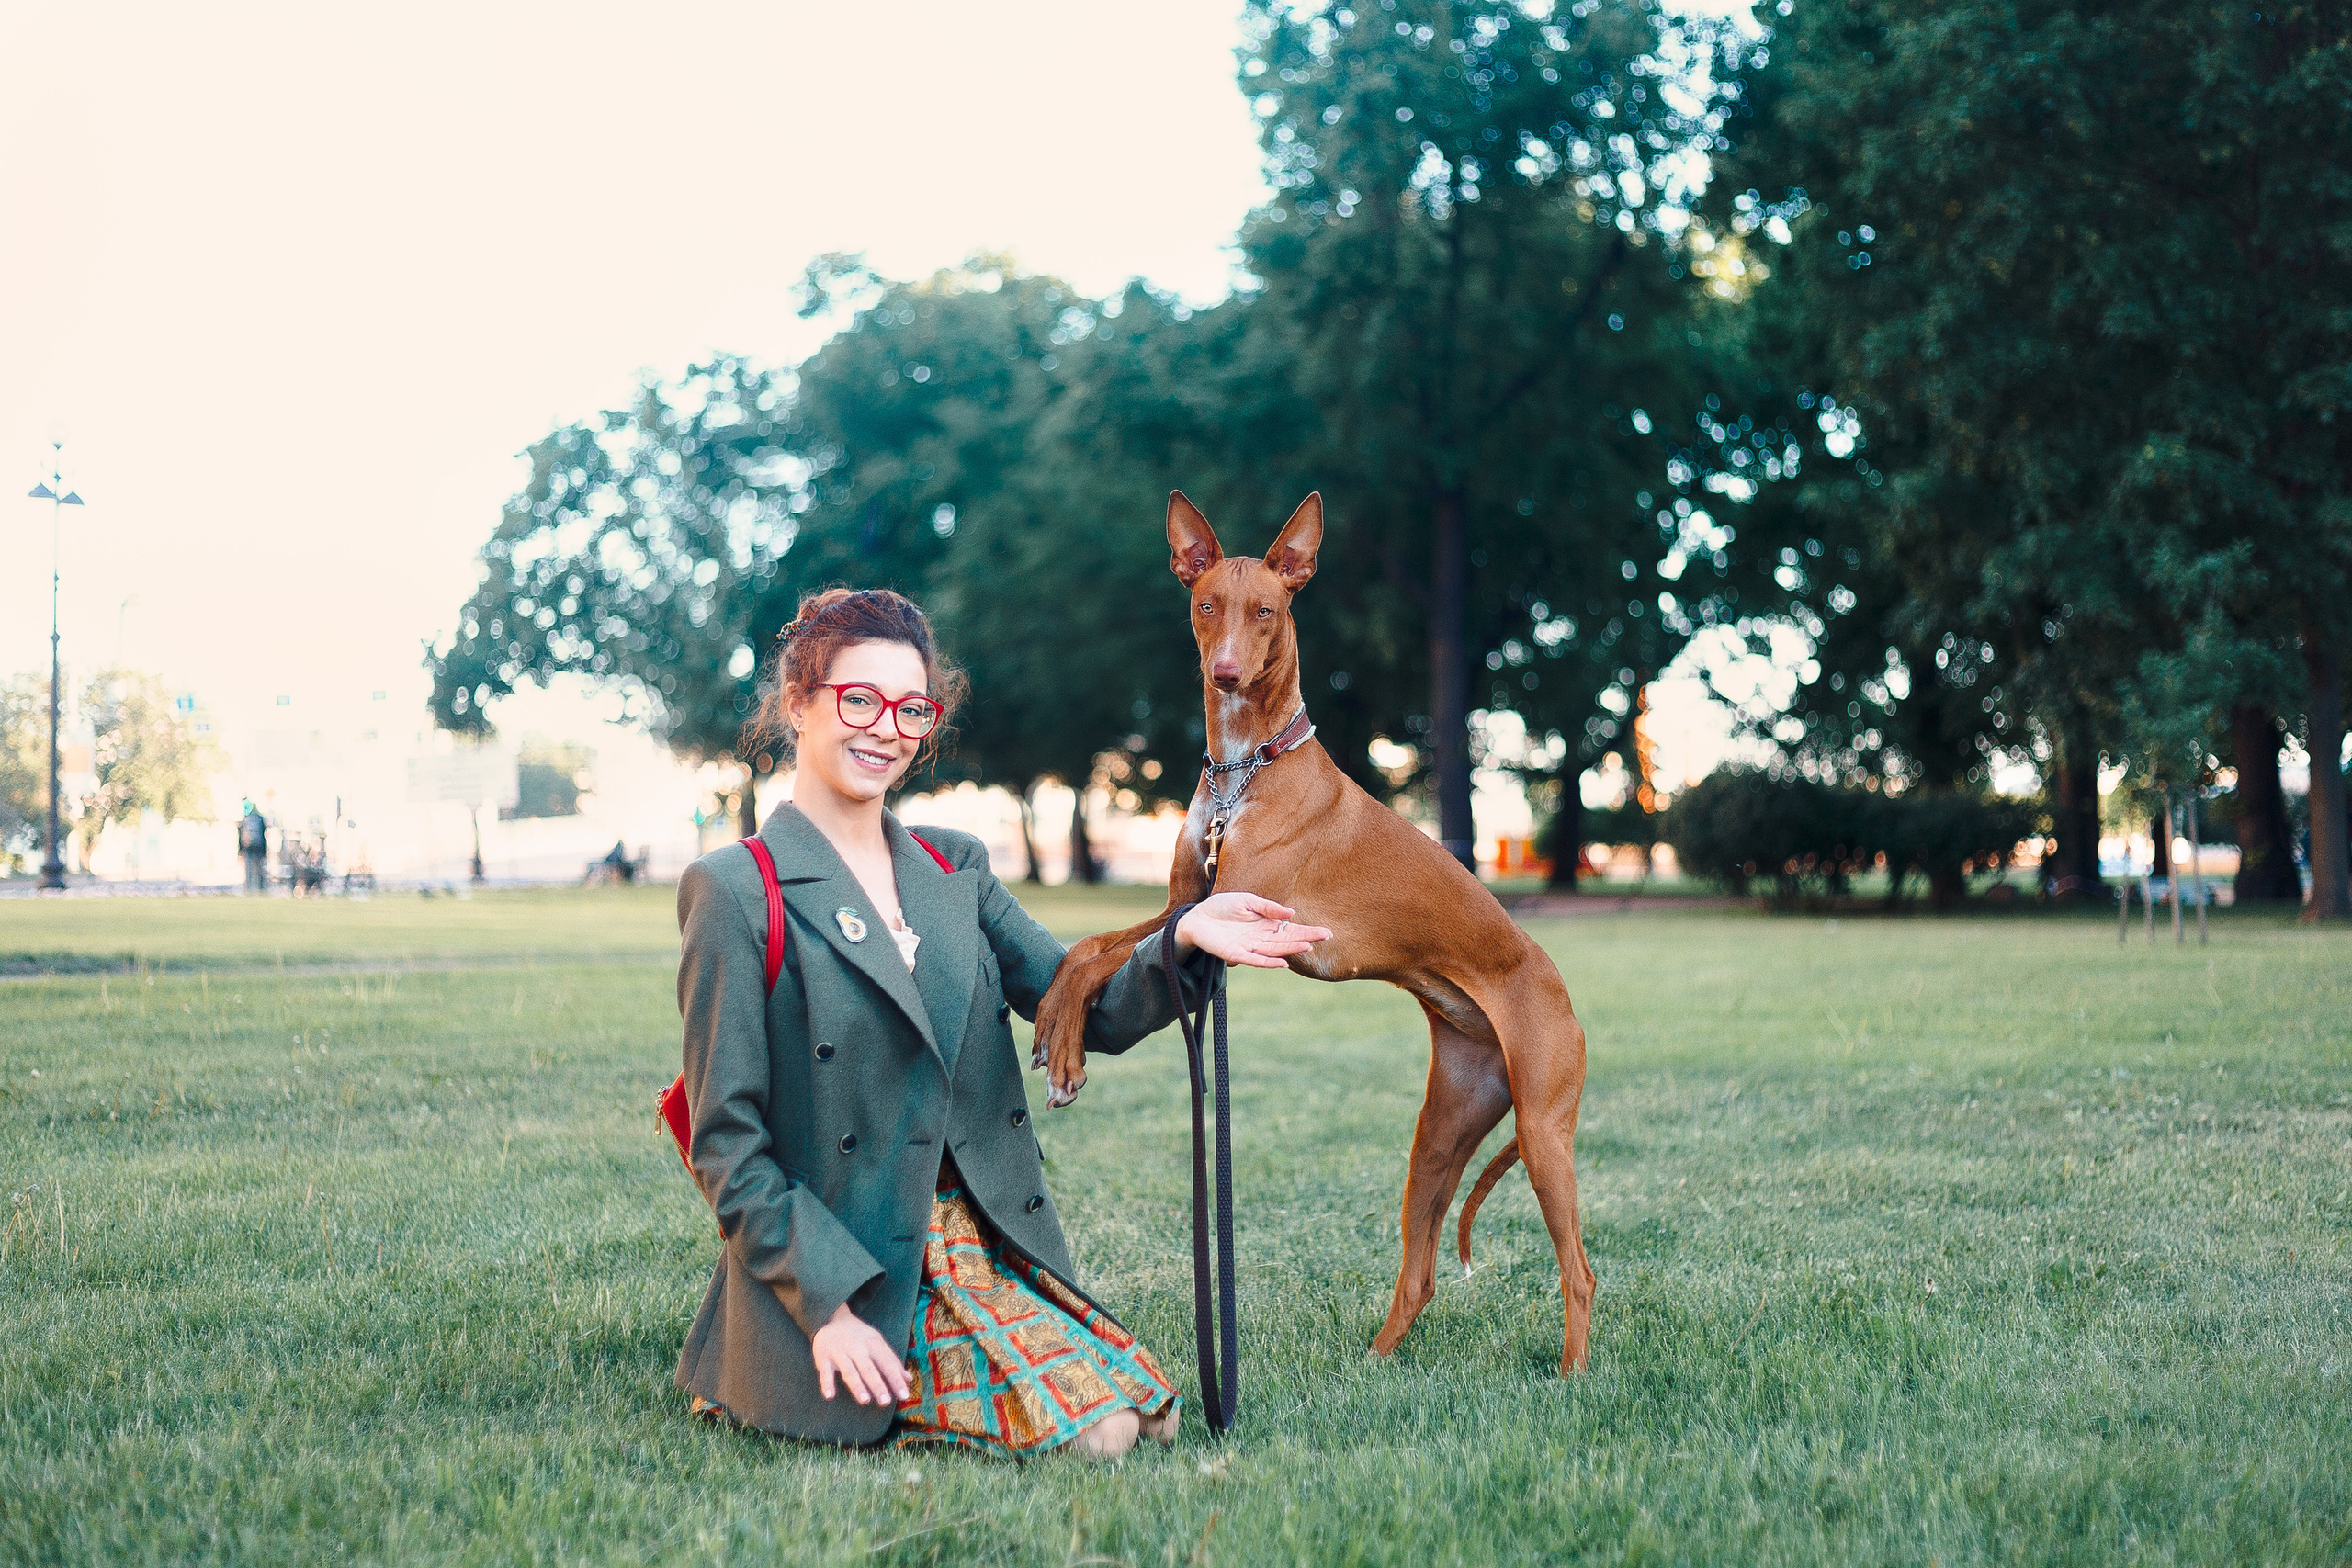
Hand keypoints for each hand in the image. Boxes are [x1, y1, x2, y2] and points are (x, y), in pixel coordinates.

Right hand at [810, 1302, 911, 1405]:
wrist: (831, 1318)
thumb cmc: (859, 1336)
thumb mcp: (877, 1343)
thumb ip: (892, 1362)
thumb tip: (908, 1379)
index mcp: (873, 1343)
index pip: (887, 1363)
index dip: (896, 1379)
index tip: (904, 1396)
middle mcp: (857, 1347)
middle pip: (869, 1368)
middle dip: (878, 1385)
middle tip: (886, 1402)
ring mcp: (839, 1352)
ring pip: (849, 1370)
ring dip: (857, 1386)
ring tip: (865, 1400)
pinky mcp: (823, 1357)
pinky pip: (825, 1371)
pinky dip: (826, 1383)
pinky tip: (830, 1396)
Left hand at [1174, 892, 1332, 969]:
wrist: (1197, 917)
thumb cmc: (1222, 907)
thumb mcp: (1246, 901)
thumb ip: (1267, 907)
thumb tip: (1291, 914)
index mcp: (1266, 924)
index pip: (1291, 929)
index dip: (1308, 931)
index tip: (1326, 932)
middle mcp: (1261, 937)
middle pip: (1287, 940)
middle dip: (1305, 938)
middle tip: (1324, 937)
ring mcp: (1250, 947)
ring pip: (1274, 950)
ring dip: (1290, 949)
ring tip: (1307, 946)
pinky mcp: (1237, 955)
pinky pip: (1256, 960)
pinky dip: (1269, 962)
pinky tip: (1283, 963)